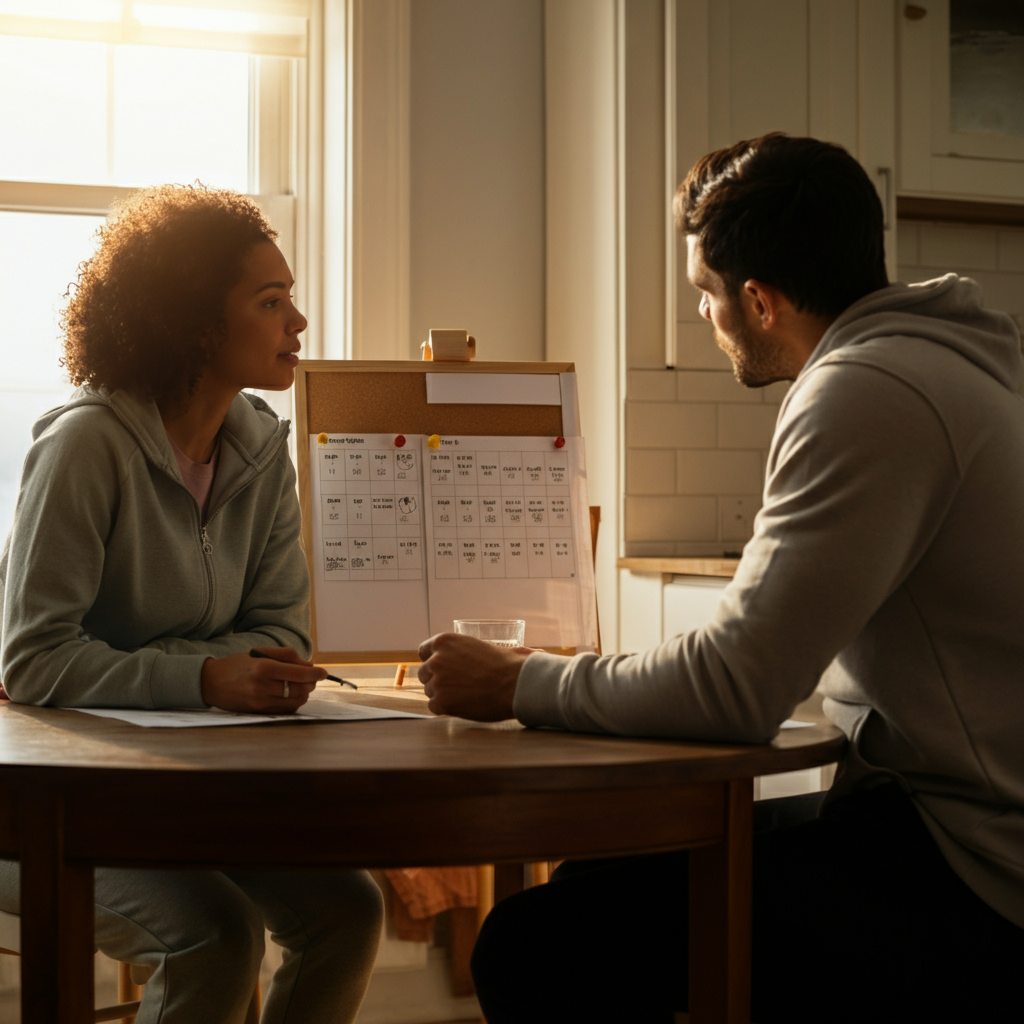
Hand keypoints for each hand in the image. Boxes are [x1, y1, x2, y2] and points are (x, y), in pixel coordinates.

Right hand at [200, 646, 325, 713]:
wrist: (210, 682)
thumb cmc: (238, 664)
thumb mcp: (260, 652)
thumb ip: (286, 656)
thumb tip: (309, 666)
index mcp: (264, 667)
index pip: (297, 673)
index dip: (314, 674)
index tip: (324, 673)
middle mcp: (262, 686)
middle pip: (298, 689)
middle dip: (310, 684)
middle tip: (312, 678)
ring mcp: (259, 702)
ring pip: (294, 701)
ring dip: (304, 694)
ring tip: (302, 686)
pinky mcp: (257, 712)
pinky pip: (284, 710)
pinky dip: (293, 703)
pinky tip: (291, 695)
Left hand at [417, 633, 529, 720]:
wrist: (515, 683)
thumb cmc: (505, 664)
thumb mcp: (481, 646)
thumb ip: (464, 650)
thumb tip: (468, 656)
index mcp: (444, 642)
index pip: (424, 652)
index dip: (432, 661)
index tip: (440, 668)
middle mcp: (436, 660)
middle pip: (424, 673)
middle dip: (436, 679)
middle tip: (455, 685)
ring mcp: (437, 682)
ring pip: (429, 691)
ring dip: (442, 694)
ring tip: (464, 695)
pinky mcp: (442, 702)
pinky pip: (434, 707)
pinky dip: (446, 708)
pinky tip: (462, 704)